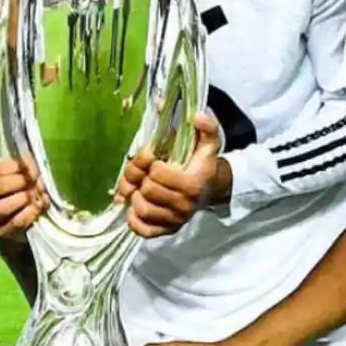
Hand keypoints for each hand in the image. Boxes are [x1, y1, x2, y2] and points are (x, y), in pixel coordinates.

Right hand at [0, 156, 46, 239]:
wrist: (26, 220)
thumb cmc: (21, 192)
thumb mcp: (21, 176)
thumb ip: (24, 168)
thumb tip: (29, 165)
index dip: (15, 167)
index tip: (31, 169)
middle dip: (17, 182)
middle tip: (32, 183)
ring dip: (21, 199)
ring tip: (33, 196)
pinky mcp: (3, 232)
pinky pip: (14, 223)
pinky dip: (28, 214)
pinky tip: (37, 207)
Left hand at [115, 113, 225, 237]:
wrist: (212, 189)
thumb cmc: (204, 164)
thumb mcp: (209, 144)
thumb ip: (207, 128)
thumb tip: (198, 115)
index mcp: (192, 184)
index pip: (158, 173)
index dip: (151, 164)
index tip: (155, 161)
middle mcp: (185, 206)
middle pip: (147, 191)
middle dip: (142, 179)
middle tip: (145, 174)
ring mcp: (176, 220)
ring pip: (143, 210)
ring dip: (135, 197)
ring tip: (140, 187)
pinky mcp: (167, 230)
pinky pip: (144, 230)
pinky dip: (134, 220)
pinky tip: (134, 207)